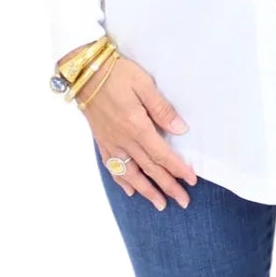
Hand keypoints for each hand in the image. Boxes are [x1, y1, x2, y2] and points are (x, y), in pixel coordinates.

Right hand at [62, 44, 197, 211]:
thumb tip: (180, 130)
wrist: (83, 71)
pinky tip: (129, 190)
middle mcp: (123, 140)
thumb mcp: (144, 84)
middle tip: (183, 201)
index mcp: (136, 126)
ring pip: (131, 173)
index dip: (178, 169)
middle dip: (168, 187)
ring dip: (146, 191)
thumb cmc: (116, 73)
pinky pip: (112, 166)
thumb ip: (162, 109)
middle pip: (149, 169)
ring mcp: (111, 142)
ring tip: (160, 205)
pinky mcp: (101, 141)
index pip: (162, 154)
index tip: (192, 181)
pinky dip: (121, 180)